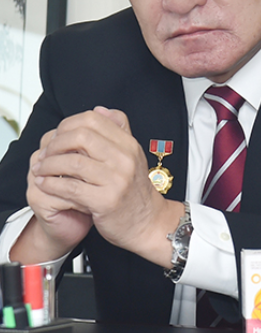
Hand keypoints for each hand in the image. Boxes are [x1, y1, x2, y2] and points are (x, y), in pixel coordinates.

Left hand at [25, 107, 183, 266]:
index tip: (57, 136)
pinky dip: (52, 184)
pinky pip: (70, 187)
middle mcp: (124, 159)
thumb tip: (100, 109)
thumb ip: (119, 130)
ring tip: (40, 169)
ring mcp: (116, 180)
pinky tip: (45, 184)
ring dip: (49, 164)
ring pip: (73, 161)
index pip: (93, 120)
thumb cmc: (134, 191)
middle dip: (56, 143)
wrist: (148, 223)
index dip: (68, 124)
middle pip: (81, 136)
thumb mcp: (132, 155)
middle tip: (46, 152)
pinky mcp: (105, 201)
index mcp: (129, 144)